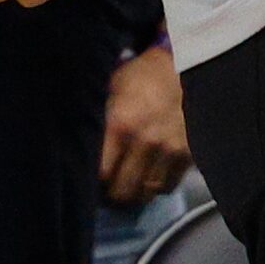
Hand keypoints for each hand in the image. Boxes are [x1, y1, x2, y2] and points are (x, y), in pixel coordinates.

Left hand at [99, 45, 192, 204]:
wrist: (179, 69)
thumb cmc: (136, 78)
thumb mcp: (108, 91)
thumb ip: (97, 121)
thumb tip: (76, 148)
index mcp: (120, 125)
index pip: (102, 173)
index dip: (93, 182)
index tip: (88, 181)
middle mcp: (145, 143)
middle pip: (124, 190)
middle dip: (112, 194)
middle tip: (106, 189)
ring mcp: (169, 151)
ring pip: (146, 193)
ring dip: (134, 193)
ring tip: (126, 185)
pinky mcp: (188, 155)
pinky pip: (168, 186)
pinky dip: (156, 187)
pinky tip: (147, 177)